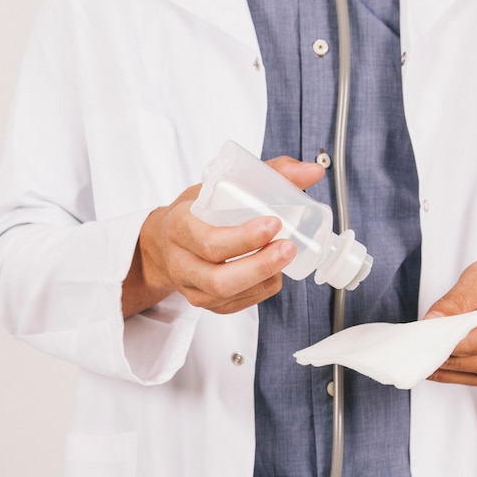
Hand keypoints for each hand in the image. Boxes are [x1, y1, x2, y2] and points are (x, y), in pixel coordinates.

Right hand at [122, 156, 324, 316]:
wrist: (164, 242)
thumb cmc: (195, 212)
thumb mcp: (219, 185)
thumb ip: (268, 174)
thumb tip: (312, 172)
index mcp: (179, 227)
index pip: (210, 242)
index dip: (244, 238)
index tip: (274, 223)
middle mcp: (181, 263)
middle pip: (219, 279)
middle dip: (260, 266)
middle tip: (288, 248)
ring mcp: (192, 288)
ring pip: (228, 295)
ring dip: (263, 278)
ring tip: (284, 258)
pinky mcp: (206, 304)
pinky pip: (237, 305)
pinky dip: (261, 289)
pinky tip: (273, 273)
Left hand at [423, 258, 476, 386]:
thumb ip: (458, 298)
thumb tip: (432, 320)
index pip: (467, 343)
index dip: (438, 337)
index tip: (419, 330)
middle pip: (459, 360)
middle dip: (433, 346)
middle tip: (417, 331)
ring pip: (454, 372)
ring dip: (435, 357)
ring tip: (426, 336)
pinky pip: (456, 377)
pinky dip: (440, 366)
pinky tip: (434, 349)